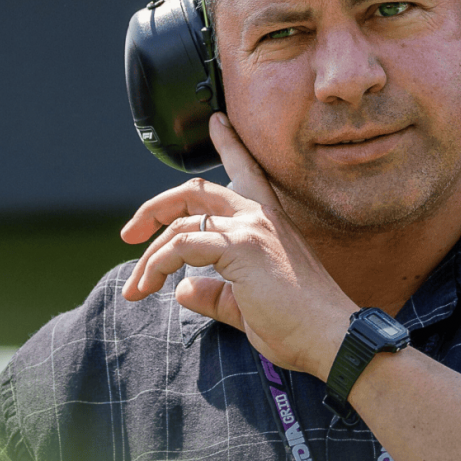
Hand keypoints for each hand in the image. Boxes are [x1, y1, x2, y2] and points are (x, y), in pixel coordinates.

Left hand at [120, 113, 356, 377]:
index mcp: (269, 223)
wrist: (331, 339)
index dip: (229, 144)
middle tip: (130, 233)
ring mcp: (251, 228)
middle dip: (155, 207)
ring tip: (136, 289)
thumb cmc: (299, 326)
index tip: (217, 121)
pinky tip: (152, 285)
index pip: (246, 172)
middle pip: (196, 189)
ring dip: (148, 256)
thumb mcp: (247, 305)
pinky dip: (157, 264)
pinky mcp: (241, 247)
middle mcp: (260, 216)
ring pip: (180, 222)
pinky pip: (181, 244)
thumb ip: (214, 293)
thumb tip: (182, 289)